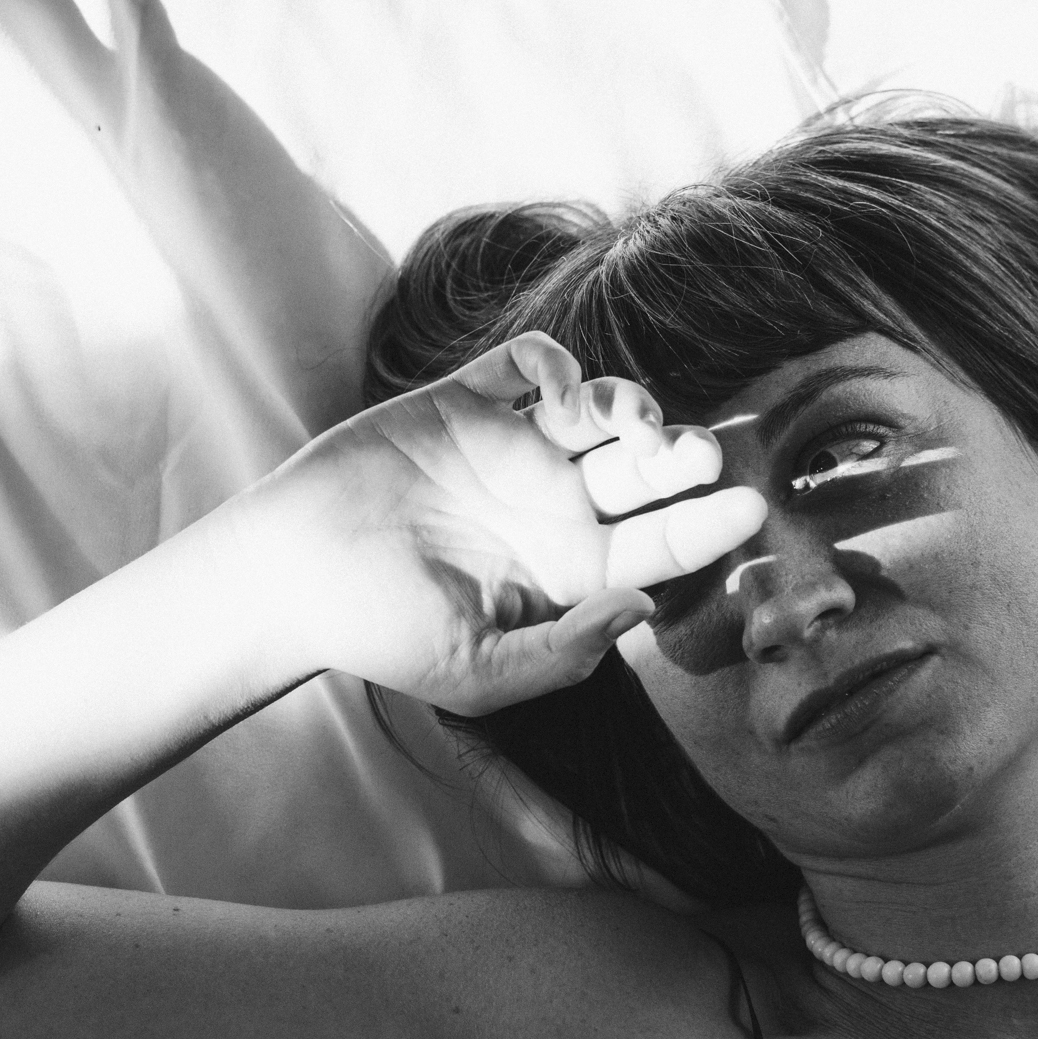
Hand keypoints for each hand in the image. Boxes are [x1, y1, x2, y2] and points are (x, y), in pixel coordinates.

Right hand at [246, 332, 765, 713]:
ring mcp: (510, 450)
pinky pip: (530, 365)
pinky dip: (558, 362)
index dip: (708, 525)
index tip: (748, 508)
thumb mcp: (478, 676)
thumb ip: (565, 654)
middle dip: (684, 456)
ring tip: (624, 422)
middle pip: (646, 471)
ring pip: (602, 411)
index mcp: (567, 572)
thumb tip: (643, 605)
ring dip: (632, 405)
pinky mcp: (463, 402)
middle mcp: (550, 507)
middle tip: (697, 454)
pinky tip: (557, 388)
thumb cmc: (378, 634)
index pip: (660, 543)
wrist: (289, 574)